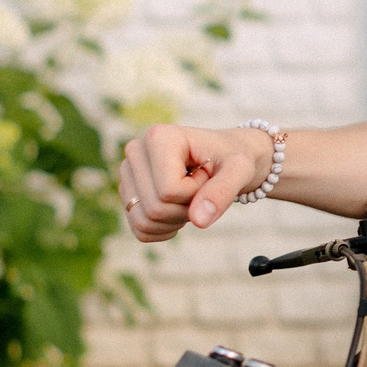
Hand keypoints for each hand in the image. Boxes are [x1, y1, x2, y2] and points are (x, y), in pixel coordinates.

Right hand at [118, 123, 273, 240]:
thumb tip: (199, 220)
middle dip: (187, 209)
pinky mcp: (127, 192)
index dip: (195, 193)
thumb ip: (223, 191)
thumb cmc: (231, 159)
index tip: (206, 174)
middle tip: (200, 188)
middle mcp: (135, 151)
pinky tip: (178, 211)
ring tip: (190, 197)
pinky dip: (164, 229)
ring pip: (145, 222)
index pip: (169, 191)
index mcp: (158, 137)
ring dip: (175, 220)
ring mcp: (127, 173)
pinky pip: (140, 230)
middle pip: (155, 208)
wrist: (225, 158)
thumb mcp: (239, 170)